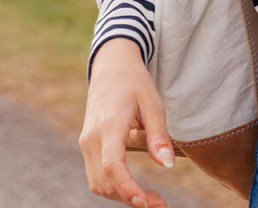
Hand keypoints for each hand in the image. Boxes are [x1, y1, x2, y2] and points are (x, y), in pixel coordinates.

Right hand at [79, 39, 172, 207]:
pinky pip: (96, 175)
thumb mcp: (153, 102)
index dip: (127, 188)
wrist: (111, 66)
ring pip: (97, 183)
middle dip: (130, 198)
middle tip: (159, 204)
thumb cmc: (135, 82)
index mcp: (110, 125)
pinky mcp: (87, 145)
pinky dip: (113, 187)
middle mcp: (92, 138)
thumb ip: (158, 134)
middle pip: (104, 181)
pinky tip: (134, 188)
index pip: (113, 165)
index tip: (145, 203)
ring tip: (150, 200)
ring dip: (121, 196)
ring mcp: (86, 143)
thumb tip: (167, 166)